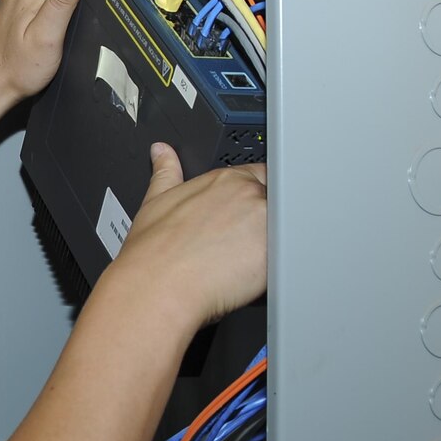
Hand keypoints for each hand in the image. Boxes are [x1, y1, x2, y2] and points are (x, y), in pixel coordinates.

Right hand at [108, 144, 266, 325]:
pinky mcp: (275, 254)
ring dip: (272, 243)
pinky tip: (246, 277)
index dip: (251, 198)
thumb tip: (162, 152)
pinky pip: (287, 258)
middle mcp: (248, 195)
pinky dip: (275, 267)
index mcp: (224, 179)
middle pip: (275, 202)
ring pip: (284, 230)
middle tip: (238, 243)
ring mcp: (265, 224)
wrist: (156, 288)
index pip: (258, 175)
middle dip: (263, 220)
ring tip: (240, 262)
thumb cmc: (153, 254)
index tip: (239, 216)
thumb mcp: (155, 201)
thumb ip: (165, 171)